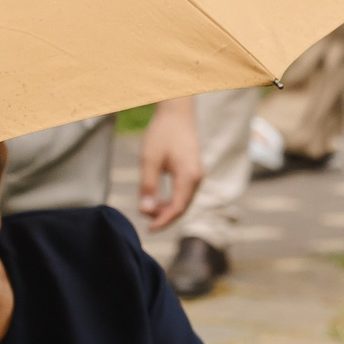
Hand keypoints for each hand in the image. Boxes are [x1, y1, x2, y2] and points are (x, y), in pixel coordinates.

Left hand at [137, 99, 204, 230]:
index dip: (163, 221)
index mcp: (189, 177)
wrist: (177, 113)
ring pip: (184, 201)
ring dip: (168, 209)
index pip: (177, 208)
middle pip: (183, 207)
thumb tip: (145, 211)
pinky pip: (184, 193)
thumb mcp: (149, 159)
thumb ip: (148, 186)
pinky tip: (159, 200)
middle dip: (165, 217)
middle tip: (145, 220)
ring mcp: (197, 175)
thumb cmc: (162, 133)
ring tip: (149, 209)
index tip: (148, 229)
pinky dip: (172, 200)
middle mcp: (197, 179)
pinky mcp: (194, 172)